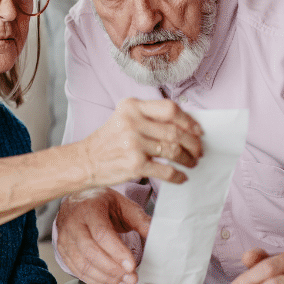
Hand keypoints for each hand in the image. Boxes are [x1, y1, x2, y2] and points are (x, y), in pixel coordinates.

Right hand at [55, 188, 149, 283]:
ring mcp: (64, 238)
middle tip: (131, 280)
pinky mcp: (62, 251)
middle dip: (113, 270)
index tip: (132, 266)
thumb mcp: (123, 205)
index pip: (102, 233)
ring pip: (82, 264)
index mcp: (89, 207)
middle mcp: (72, 223)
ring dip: (105, 279)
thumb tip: (158, 236)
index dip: (117, 252)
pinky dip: (94, 281)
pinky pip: (77, 270)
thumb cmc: (103, 204)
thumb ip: (140, 220)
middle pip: (91, 252)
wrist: (77, 201)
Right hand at [75, 98, 203, 187]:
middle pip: (175, 131)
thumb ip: (149, 116)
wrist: (85, 161)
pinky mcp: (135, 165)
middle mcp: (132, 122)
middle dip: (193, 143)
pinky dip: (178, 175)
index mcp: (132, 106)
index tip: (198, 130)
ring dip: (188, 159)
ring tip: (192, 162)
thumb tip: (186, 125)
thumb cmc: (109, 140)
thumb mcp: (124, 118)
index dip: (189, 120)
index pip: (170, 109)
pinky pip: (166, 171)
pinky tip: (182, 177)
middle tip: (198, 150)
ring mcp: (133, 144)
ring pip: (174, 150)